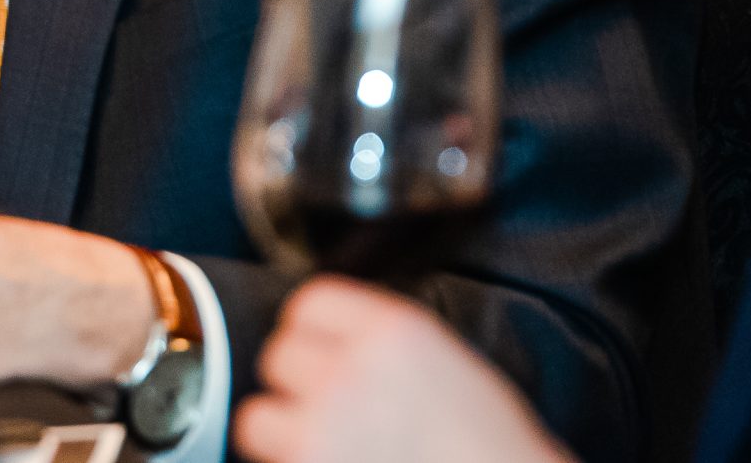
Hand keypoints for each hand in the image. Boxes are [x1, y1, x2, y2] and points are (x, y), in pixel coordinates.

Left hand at [232, 277, 568, 462]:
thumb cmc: (492, 445)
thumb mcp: (446, 361)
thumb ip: (383, 340)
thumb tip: (328, 338)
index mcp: (391, 330)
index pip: (310, 302)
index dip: (313, 331)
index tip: (319, 353)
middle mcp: (350, 369)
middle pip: (279, 356)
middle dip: (298, 385)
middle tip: (327, 412)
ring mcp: (324, 425)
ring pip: (257, 418)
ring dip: (283, 434)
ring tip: (321, 448)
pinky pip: (269, 462)